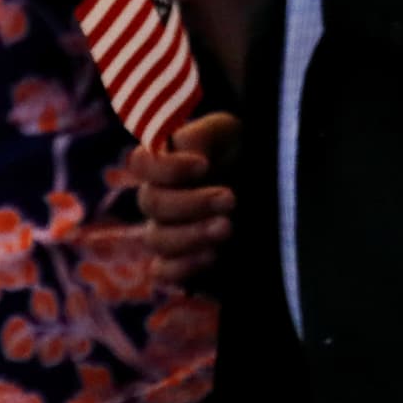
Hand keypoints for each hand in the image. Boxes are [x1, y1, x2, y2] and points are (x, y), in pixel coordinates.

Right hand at [132, 113, 235, 276]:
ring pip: (157, 239)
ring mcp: (165, 230)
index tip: (204, 164)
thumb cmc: (239, 149)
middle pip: (152, 204)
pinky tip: (213, 255)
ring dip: (192, 235)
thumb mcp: (226, 130)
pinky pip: (163, 271)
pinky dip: (183, 266)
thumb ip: (201, 136)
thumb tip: (188, 152)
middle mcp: (157, 197)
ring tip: (227, 227)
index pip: (141, 163)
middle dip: (192, 203)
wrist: (261, 184)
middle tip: (230, 198)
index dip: (167, 167)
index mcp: (162, 162)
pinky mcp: (180, 259)